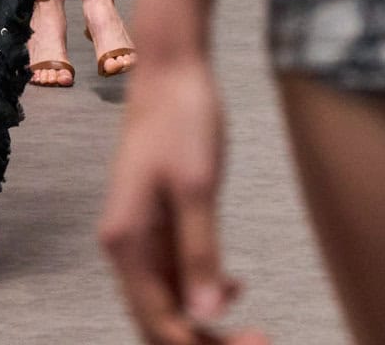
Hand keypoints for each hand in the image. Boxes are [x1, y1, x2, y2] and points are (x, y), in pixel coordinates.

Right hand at [100, 55, 262, 343]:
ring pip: (170, 300)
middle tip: (258, 340)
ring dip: (205, 318)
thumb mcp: (197, 187)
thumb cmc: (180, 117)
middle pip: (159, 319)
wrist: (171, 68)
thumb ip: (200, 253)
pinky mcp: (159, 222)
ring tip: (252, 325)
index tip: (252, 343)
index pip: (158, 321)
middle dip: (203, 338)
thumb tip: (205, 313)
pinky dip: (204, 288)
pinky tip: (234, 285)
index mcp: (126, 242)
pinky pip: (176, 273)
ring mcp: (142, 235)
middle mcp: (126, 246)